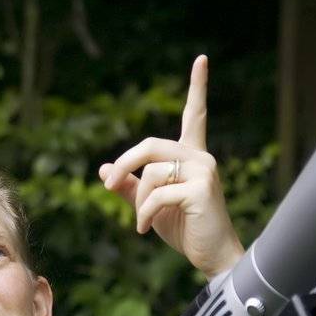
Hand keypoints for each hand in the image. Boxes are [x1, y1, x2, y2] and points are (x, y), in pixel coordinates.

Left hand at [98, 55, 245, 277]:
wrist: (211, 256)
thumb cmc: (185, 230)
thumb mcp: (151, 207)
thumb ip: (130, 187)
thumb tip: (104, 170)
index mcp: (192, 156)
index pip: (195, 115)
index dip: (197, 87)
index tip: (202, 59)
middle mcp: (201, 157)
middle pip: (150, 145)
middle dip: (124, 164)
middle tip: (109, 185)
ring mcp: (203, 170)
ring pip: (151, 173)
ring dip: (137, 201)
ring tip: (143, 222)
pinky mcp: (201, 189)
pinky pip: (157, 194)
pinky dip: (143, 214)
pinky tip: (145, 229)